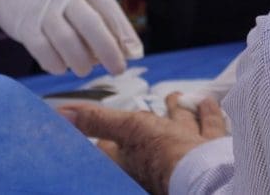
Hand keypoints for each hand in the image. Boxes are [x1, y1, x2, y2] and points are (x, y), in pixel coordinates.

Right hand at [0, 0, 143, 75]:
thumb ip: (100, 11)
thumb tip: (129, 48)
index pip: (109, 9)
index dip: (124, 33)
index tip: (134, 53)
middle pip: (91, 25)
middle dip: (108, 51)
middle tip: (118, 69)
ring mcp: (43, 10)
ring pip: (67, 41)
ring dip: (80, 62)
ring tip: (84, 69)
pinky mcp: (24, 25)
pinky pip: (42, 50)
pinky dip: (55, 63)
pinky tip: (60, 66)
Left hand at [61, 92, 227, 194]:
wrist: (208, 174)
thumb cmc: (163, 156)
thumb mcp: (128, 130)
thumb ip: (97, 121)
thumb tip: (60, 114)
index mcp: (131, 160)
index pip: (110, 147)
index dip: (105, 134)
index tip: (101, 123)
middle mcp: (155, 160)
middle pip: (149, 135)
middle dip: (154, 114)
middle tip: (151, 100)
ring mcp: (183, 154)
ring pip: (180, 127)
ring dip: (181, 111)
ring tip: (180, 96)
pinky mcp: (207, 151)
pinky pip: (208, 129)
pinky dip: (207, 113)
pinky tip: (208, 101)